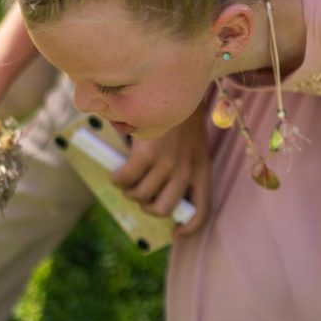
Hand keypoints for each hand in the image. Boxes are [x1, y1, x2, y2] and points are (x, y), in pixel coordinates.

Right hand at [110, 104, 210, 236]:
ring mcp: (167, 163)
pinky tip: (116, 173)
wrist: (176, 86)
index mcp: (203, 170)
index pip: (202, 211)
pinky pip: (125, 179)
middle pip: (163, 209)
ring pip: (141, 196)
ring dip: (129, 192)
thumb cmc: (180, 119)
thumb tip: (151, 196)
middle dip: (147, 206)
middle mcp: (187, 170)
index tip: (175, 234)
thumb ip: (181, 169)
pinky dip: (117, 180)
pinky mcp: (147, 153)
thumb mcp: (190, 145)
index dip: (189, 229)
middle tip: (140, 193)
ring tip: (126, 181)